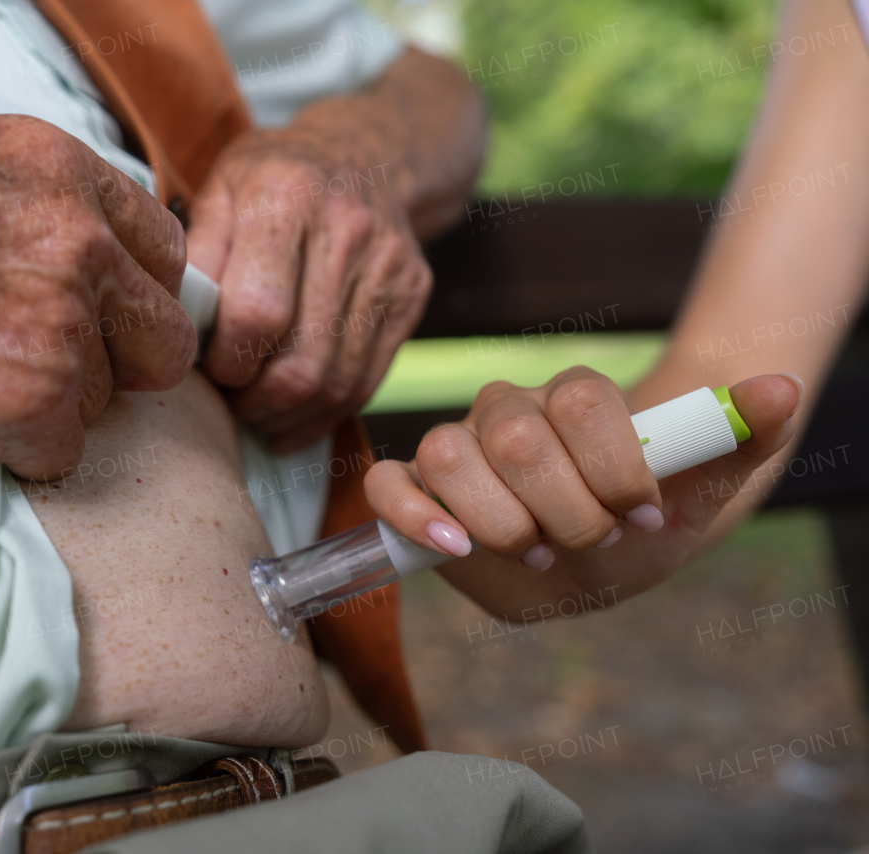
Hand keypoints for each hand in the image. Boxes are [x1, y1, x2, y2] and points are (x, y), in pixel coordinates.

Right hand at [0, 106, 195, 487]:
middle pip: (163, 336)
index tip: (103, 315)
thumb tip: (47, 221)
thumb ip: (15, 191)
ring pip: (109, 402)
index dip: (132, 291)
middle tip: (47, 368)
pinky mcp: (30, 408)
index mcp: (56, 167)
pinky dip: (16, 454)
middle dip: (118, 360)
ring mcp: (60, 328)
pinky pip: (62, 454)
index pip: (163, 247)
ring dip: (54, 406)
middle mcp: (77, 244)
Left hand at [186, 127, 431, 451]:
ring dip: (287, 416)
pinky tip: (290, 417)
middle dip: (254, 400)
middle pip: (302, 363)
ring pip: (337, 385)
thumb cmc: (272, 177)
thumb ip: (196, 252)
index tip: (205, 363)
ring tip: (254, 412)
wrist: (364, 152)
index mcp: (287, 198)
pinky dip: (323, 415)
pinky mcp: (411, 298)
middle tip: (228, 399)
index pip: (257, 313)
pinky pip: (366, 383)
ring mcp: (388, 269)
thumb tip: (173, 323)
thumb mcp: (220, 187)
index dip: (225, 359)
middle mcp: (347, 232)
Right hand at [363, 368, 803, 617]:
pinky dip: (411, 514)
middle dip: (563, 506)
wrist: (601, 545)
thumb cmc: (652, 514)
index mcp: (574, 399)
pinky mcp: (418, 490)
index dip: (616, 466)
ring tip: (534, 550)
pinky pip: (388, 485)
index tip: (646, 516)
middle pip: (515, 434)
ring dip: (495, 517)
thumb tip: (782, 390)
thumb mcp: (704, 483)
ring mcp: (457, 448)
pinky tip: (452, 546)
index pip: (581, 402)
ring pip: (448, 452)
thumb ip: (743, 431)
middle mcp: (508, 412)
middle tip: (590, 542)